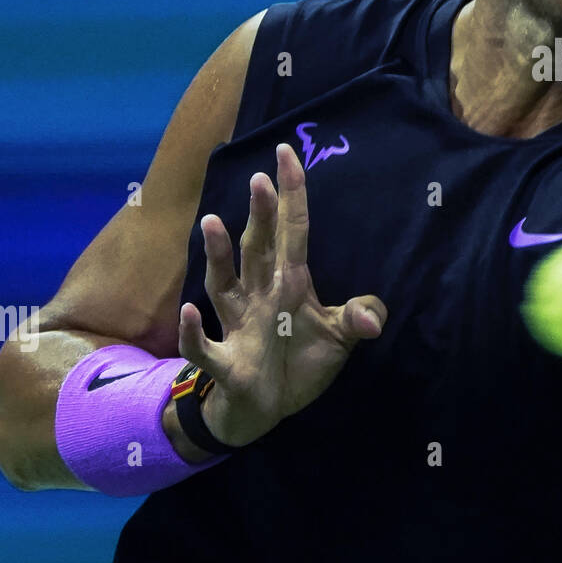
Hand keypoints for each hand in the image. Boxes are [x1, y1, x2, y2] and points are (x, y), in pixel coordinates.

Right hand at [177, 142, 386, 446]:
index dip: (291, 194)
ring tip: (213, 221)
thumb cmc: (298, 360)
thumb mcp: (339, 338)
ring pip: (223, 284)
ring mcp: (238, 327)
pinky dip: (194, 332)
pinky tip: (190, 311)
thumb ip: (358, 319)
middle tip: (259, 179)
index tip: (287, 152)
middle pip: (259, 249)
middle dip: (260, 216)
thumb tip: (371, 319)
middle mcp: (258, 295)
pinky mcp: (227, 363)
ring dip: (217, 256)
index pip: (293, 231)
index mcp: (289, 283)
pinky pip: (205, 348)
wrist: (264, 409)